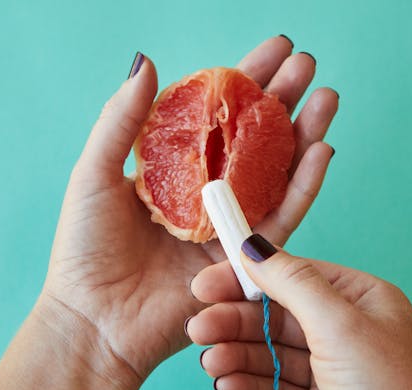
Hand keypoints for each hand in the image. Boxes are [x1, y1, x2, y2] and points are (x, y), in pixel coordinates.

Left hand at [42, 36, 338, 388]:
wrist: (96, 319)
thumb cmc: (86, 248)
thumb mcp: (95, 173)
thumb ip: (122, 120)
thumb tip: (147, 62)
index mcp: (176, 168)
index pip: (219, 115)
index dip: (247, 80)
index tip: (275, 49)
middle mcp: (207, 192)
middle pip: (255, 140)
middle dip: (284, 101)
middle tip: (308, 66)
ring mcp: (229, 224)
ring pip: (278, 174)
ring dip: (305, 136)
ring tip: (325, 99)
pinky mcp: (244, 257)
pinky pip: (282, 217)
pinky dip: (304, 186)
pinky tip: (321, 151)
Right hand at [188, 235, 411, 389]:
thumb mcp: (340, 325)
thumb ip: (293, 283)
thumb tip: (253, 246)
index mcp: (358, 301)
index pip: (290, 277)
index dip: (246, 277)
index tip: (206, 283)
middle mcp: (342, 332)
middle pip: (273, 317)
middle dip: (234, 321)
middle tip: (199, 326)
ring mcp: (326, 372)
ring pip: (268, 354)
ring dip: (235, 355)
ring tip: (210, 361)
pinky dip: (247, 386)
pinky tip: (227, 384)